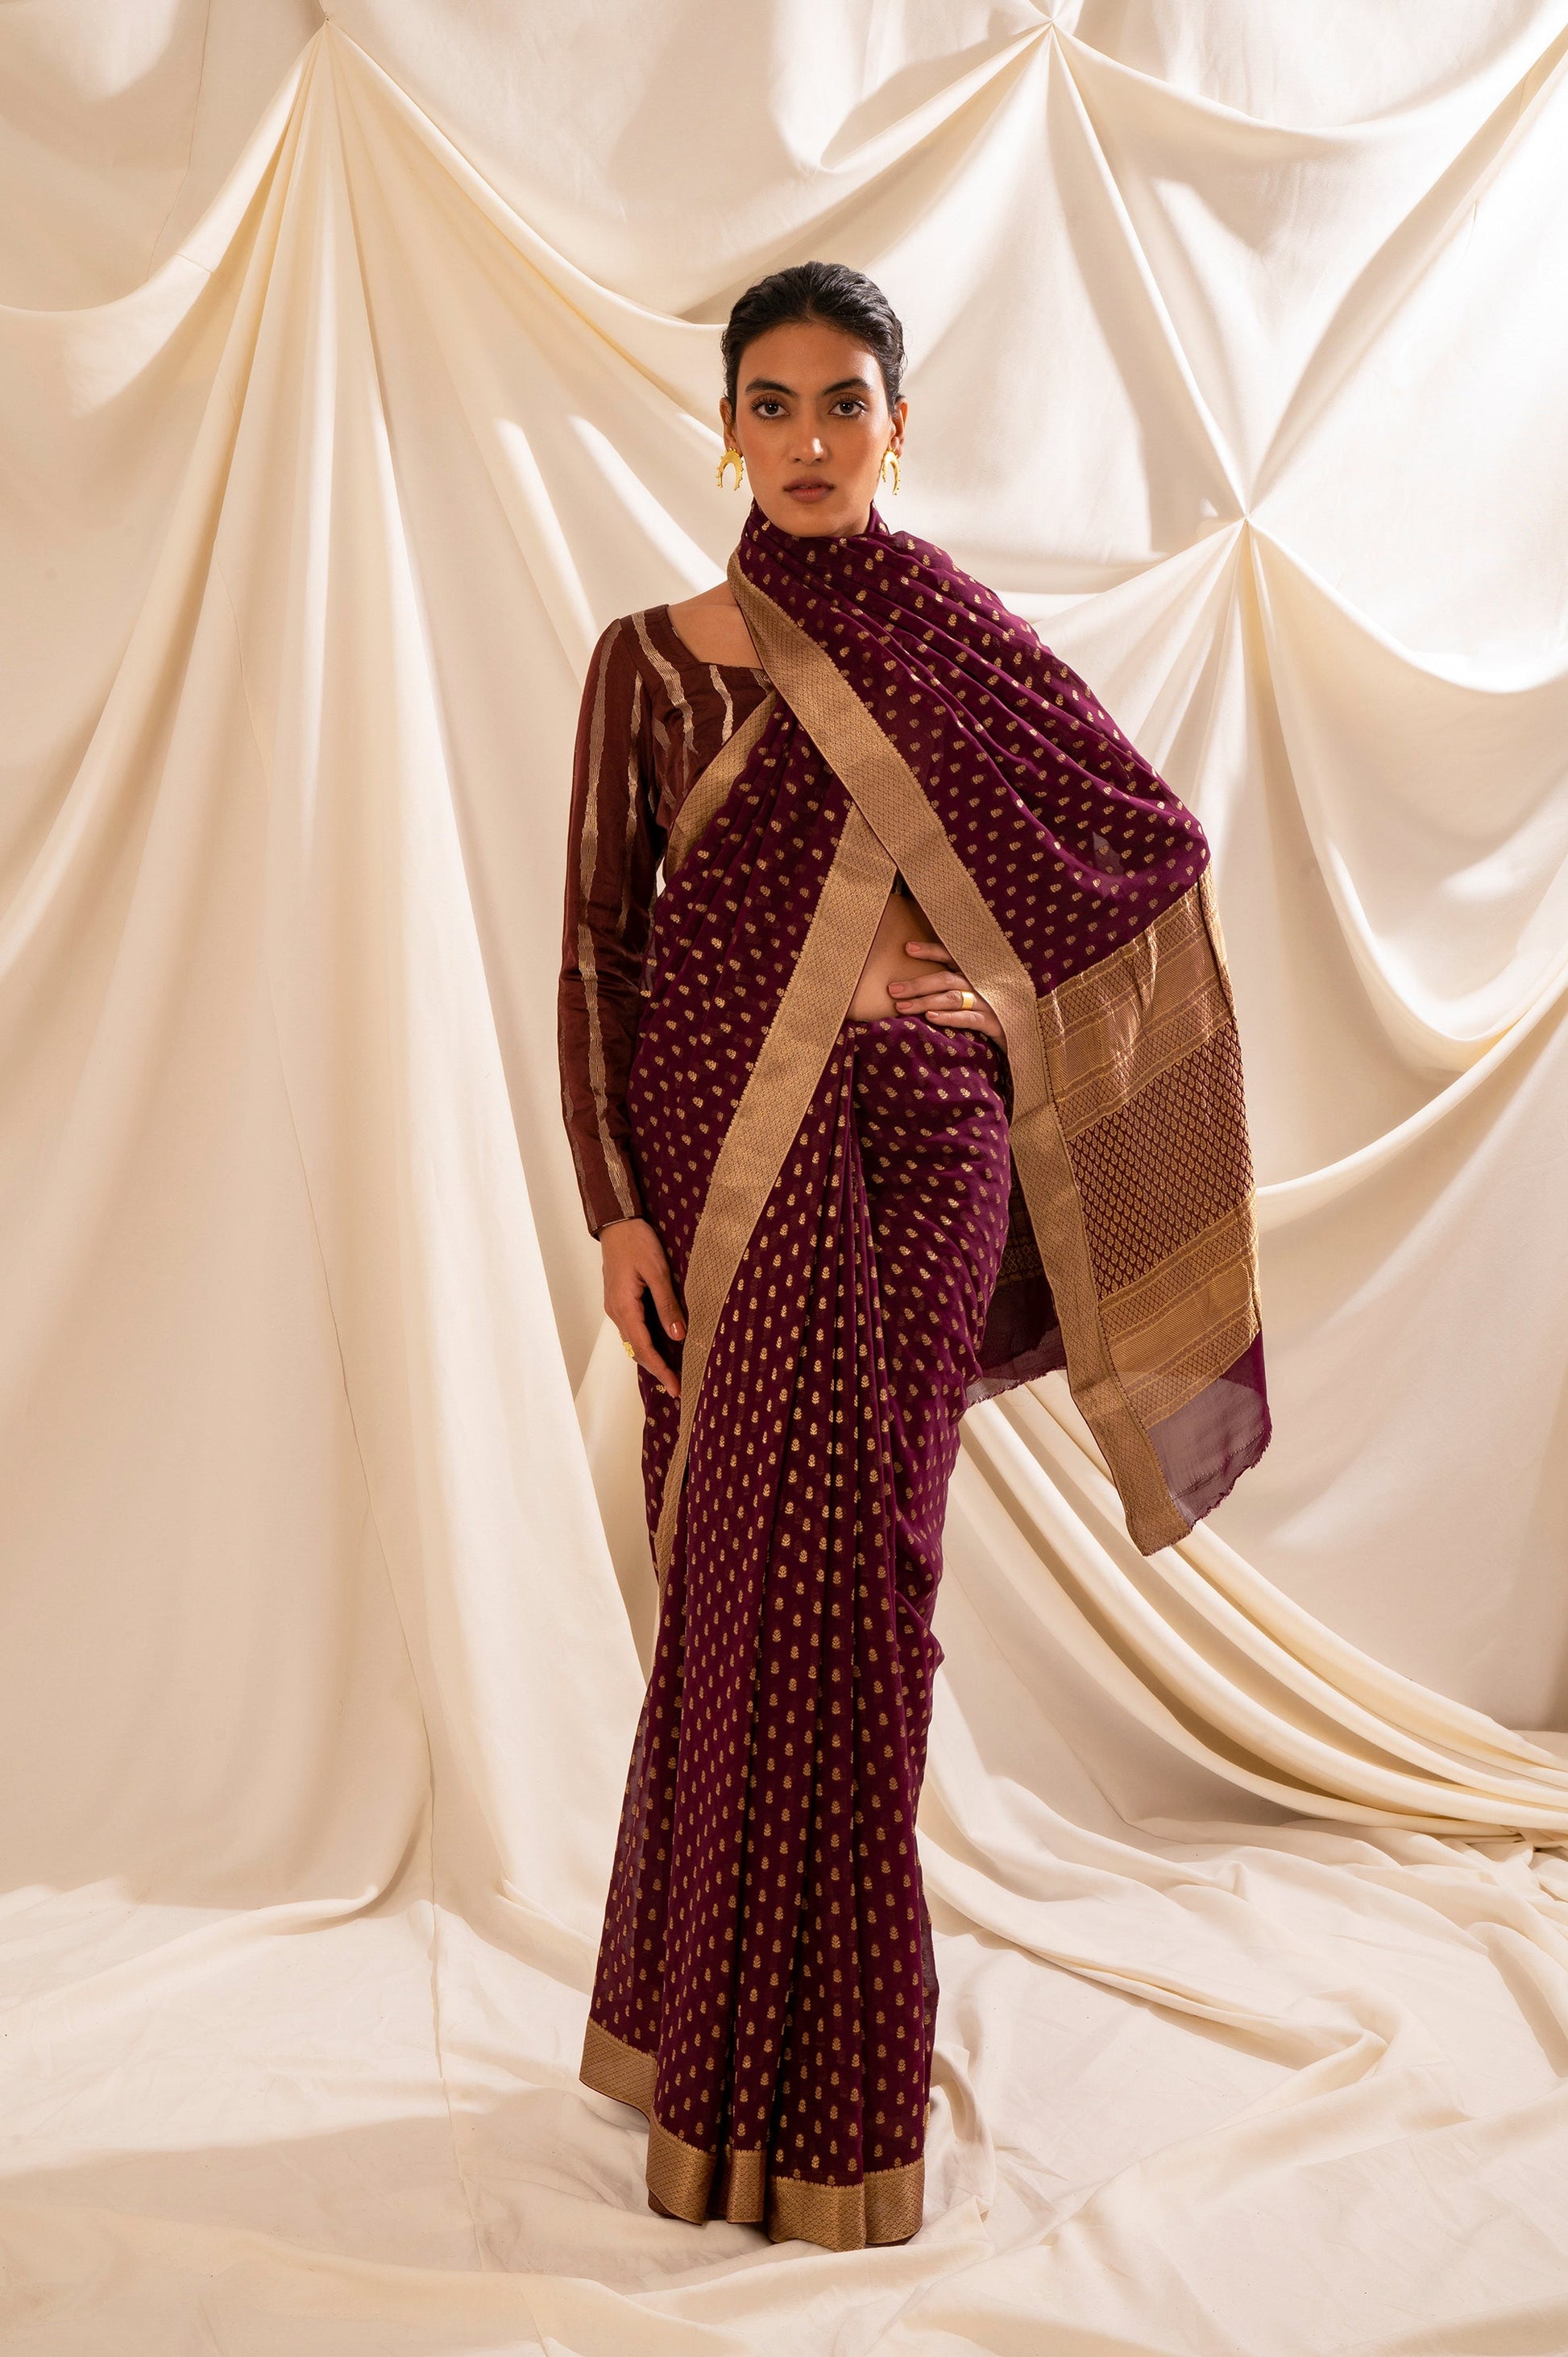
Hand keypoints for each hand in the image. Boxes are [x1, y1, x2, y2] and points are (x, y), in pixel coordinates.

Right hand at [601, 1218, 683, 1399]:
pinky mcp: (619, 1300)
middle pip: (636, 1350)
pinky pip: (632, 1329)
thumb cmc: (637, 1243)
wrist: (617, 1224)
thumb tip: (678, 1335)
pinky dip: (645, 1343)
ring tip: (671, 1371)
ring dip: (651, 1358)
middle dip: (656, 1369)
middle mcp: (616, 1312)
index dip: (660, 1369)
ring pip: (633, 1341)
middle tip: (677, 1386)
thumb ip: (667, 1305)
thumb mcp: (657, 1272)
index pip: (643, 1348)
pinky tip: (660, 1345)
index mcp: (624, 1307)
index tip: (675, 1387)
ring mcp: (615, 1307)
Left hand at [887, 941, 1004, 1043]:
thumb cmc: (998, 1008)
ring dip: (925, 1002)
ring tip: (902, 1006)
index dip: (931, 951)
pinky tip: (931, 1018)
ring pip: (952, 998)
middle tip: (893, 990)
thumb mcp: (981, 990)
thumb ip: (958, 982)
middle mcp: (982, 983)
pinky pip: (968, 1018)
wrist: (1028, 1030)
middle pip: (945, 979)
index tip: (907, 948)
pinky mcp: (995, 1022)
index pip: (952, 956)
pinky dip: (949, 1017)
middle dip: (917, 984)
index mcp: (978, 971)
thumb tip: (923, 984)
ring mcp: (989, 1001)